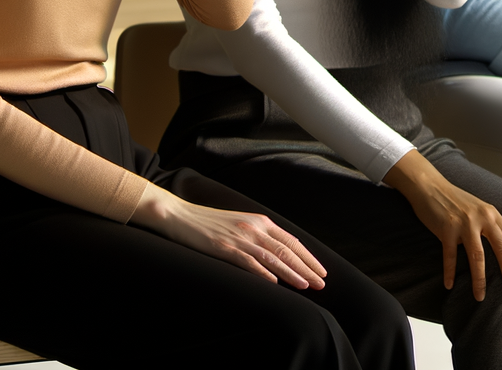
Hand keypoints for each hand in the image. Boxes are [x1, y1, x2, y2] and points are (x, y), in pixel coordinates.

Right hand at [130, 182, 326, 288]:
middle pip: (286, 250)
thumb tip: (278, 255)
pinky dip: (263, 273)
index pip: (291, 241)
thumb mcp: (240, 226)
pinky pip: (248, 262)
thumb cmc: (210, 224)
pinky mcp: (223, 247)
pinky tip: (274, 284)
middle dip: (306, 267)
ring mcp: (239, 237)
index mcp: (260, 221)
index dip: (307, 257)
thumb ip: (258, 237)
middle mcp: (254, 227)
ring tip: (306, 286)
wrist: (180, 215)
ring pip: (272, 257)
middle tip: (321, 284)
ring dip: (291, 273)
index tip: (320, 271)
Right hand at [383, 150, 501, 300]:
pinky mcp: (446, 229)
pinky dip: (449, 272)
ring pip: (477, 257)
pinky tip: (449, 285)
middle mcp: (481, 217)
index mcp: (491, 213)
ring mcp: (464, 223)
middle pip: (500, 248)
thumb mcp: (478, 208)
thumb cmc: (454, 200)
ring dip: (479, 280)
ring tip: (480, 297)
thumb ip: (490, 224)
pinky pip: (450, 256)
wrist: (430, 186)